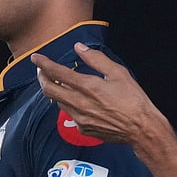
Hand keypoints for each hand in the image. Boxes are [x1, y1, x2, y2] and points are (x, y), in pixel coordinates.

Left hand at [32, 43, 163, 148]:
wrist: (141, 128)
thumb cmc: (133, 100)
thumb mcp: (118, 73)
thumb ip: (96, 59)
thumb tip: (79, 48)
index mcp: (87, 86)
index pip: (57, 73)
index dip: (43, 64)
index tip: (35, 58)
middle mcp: (79, 103)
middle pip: (49, 90)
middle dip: (42, 78)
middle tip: (41, 70)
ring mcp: (79, 118)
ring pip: (58, 102)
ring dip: (55, 91)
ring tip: (59, 83)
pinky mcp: (83, 129)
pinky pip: (69, 114)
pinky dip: (68, 104)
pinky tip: (76, 100)